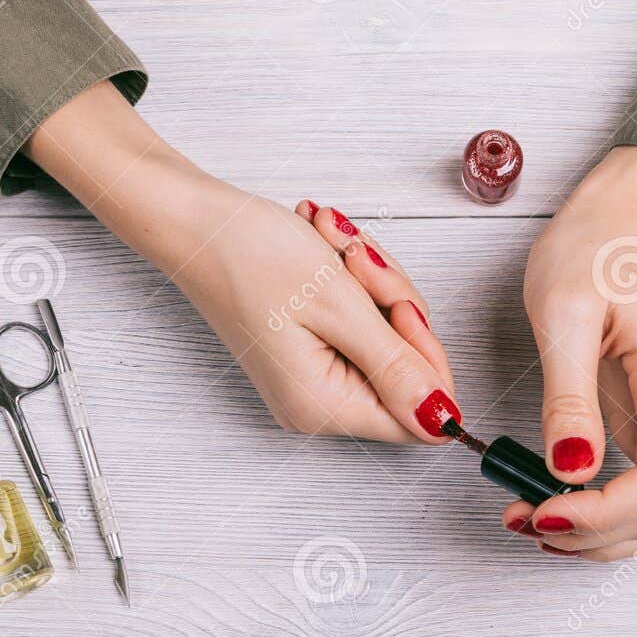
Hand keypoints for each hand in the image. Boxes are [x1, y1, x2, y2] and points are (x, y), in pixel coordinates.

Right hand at [180, 189, 460, 442]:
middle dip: (394, 304)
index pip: (418, 416)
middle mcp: (317, 403)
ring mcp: (313, 375)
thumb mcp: (339, 306)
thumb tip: (443, 417)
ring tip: (332, 245)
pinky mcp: (310, 348)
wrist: (194, 220)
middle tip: (357, 261)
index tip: (400, 306)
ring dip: (373, 282)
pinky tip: (324, 250)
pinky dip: (354, 282)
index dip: (426, 358)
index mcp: (323, 406)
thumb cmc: (249, 255)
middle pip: (404, 369)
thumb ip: (395, 366)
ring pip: (388, 336)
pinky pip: (363, 321)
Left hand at [506, 146, 636, 559]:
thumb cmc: (597, 248)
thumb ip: (569, 397)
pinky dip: (602, 513)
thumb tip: (570, 469)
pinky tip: (555, 502)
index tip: (543, 511)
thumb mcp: (565, 311)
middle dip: (596, 535)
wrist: (624, 220)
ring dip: (602, 535)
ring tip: (533, 517)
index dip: (603, 514)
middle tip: (525, 519)